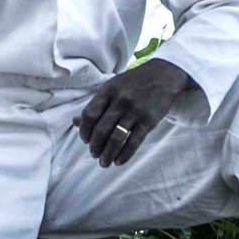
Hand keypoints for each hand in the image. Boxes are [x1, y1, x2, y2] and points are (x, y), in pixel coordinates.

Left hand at [75, 57, 194, 167]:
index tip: (86, 140)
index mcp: (108, 91)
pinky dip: (125, 155)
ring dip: (107, 154)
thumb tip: (75, 122)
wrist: (163, 75)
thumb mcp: (112, 87)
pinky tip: (119, 161)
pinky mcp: (149, 120)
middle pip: (101, 130)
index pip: (89, 115)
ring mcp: (135, 110)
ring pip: (116, 139)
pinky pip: (134, 142)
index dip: (84, 131)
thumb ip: (95, 104)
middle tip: (94, 154)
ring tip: (104, 162)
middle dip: (95, 147)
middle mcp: (120, 100)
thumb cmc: (133, 83)